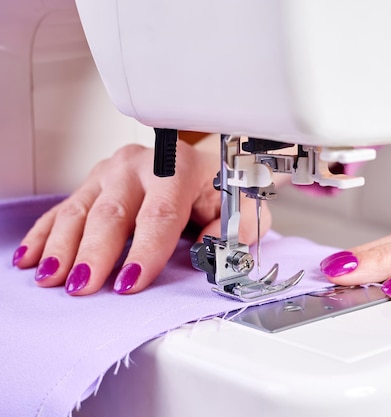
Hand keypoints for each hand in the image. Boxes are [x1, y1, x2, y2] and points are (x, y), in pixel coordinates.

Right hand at [12, 134, 271, 294]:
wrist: (200, 163)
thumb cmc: (217, 189)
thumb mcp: (240, 208)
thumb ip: (231, 229)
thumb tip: (206, 250)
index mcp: (178, 168)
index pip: (160, 213)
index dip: (145, 250)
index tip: (131, 282)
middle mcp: (139, 166)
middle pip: (112, 212)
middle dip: (95, 253)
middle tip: (83, 287)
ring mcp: (110, 172)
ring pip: (79, 210)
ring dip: (62, 247)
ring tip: (51, 278)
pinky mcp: (92, 183)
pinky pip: (62, 209)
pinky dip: (44, 234)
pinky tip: (31, 257)